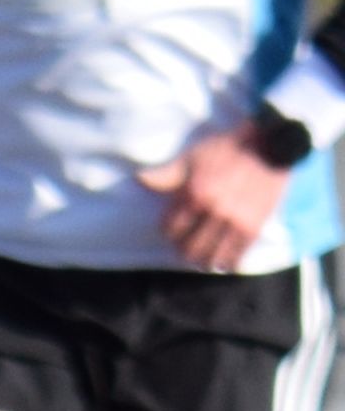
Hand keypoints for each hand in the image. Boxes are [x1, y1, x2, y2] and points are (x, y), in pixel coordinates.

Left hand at [142, 124, 289, 275]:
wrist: (271, 147)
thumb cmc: (228, 149)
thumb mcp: (194, 156)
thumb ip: (167, 174)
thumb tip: (139, 180)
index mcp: (195, 194)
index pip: (170, 229)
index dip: (168, 231)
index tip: (172, 230)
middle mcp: (213, 211)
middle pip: (188, 249)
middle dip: (183, 249)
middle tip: (185, 246)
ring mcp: (234, 221)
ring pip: (210, 258)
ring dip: (203, 260)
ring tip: (203, 257)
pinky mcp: (253, 227)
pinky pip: (235, 257)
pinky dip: (226, 264)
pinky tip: (222, 261)